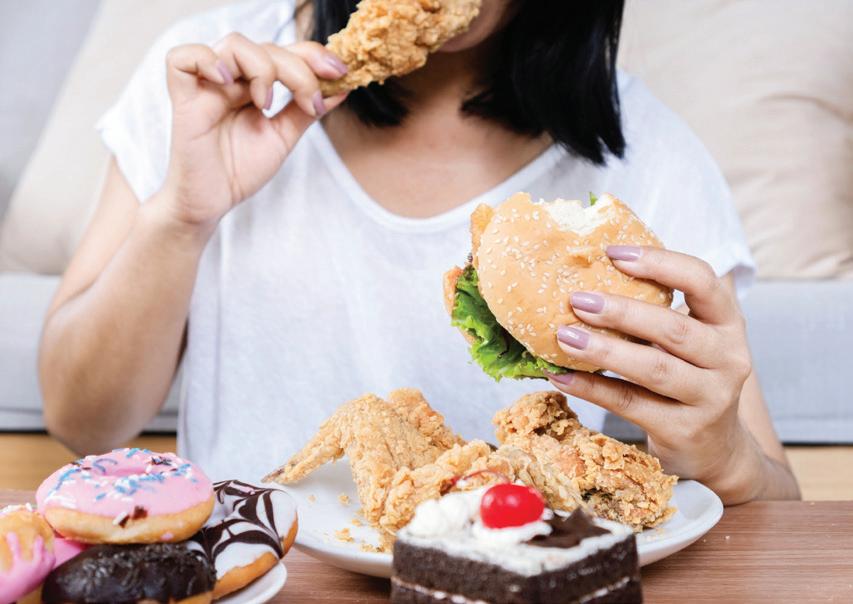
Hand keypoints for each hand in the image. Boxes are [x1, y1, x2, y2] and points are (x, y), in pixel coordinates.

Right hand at [157, 34, 348, 230]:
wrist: (212, 203)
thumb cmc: (240, 170)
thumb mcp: (282, 137)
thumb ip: (305, 110)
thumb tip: (341, 88)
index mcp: (253, 84)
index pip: (284, 51)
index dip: (312, 54)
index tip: (339, 72)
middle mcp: (231, 79)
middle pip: (265, 46)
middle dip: (298, 69)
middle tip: (310, 100)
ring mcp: (206, 86)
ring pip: (233, 44)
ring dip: (261, 67)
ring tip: (266, 103)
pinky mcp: (184, 100)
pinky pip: (182, 59)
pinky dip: (207, 61)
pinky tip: (228, 83)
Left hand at [547, 246, 759, 501]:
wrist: (716, 449)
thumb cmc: (689, 379)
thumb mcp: (689, 342)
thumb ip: (657, 312)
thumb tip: (586, 278)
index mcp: (728, 324)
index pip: (703, 281)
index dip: (659, 263)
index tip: (612, 253)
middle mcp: (728, 359)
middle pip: (674, 328)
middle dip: (621, 311)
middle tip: (577, 300)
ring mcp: (709, 399)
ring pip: (653, 368)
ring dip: (604, 350)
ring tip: (564, 336)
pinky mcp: (684, 430)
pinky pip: (630, 404)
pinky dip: (592, 389)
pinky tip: (561, 377)